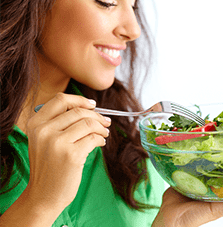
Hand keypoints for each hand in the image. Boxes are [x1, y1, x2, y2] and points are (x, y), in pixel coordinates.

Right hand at [24, 93, 110, 210]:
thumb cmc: (49, 166)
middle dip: (97, 116)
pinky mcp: (71, 155)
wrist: (44, 195)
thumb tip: (90, 108)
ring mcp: (57, 143)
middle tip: (106, 122)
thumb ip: (59, 123)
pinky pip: (93, 138)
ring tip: (105, 133)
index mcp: (35, 124)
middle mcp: (44, 131)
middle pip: (79, 111)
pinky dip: (101, 139)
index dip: (80, 100)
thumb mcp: (44, 140)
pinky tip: (101, 143)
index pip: (60, 100)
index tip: (93, 105)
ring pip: (89, 123)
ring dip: (102, 127)